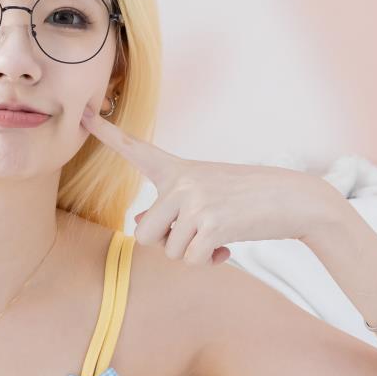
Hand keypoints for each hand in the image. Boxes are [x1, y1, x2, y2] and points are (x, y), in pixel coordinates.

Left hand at [79, 99, 339, 262]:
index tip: (82, 113)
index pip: (135, 148)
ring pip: (169, 250)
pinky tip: (227, 248)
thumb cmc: (247, 199)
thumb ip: (169, 208)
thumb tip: (137, 227)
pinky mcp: (212, 224)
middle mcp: (182, 182)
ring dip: (193, 253)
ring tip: (218, 236)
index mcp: (178, 169)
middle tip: (197, 235)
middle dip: (168, 245)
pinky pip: (192, 260)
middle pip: (144, 234)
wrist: (294, 200)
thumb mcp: (206, 194)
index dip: (105, 132)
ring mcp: (196, 202)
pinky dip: (210, 262)